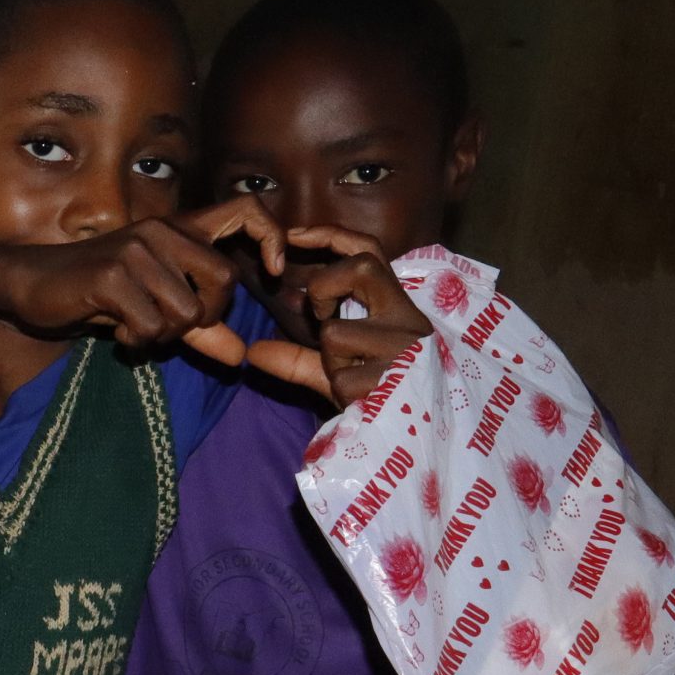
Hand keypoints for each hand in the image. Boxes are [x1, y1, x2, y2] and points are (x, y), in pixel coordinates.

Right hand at [0, 191, 323, 347]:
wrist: (31, 284)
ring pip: (186, 311)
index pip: (247, 210)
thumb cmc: (95, 294)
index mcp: (179, 229)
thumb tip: (239, 357)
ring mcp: (136, 250)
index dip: (271, 237)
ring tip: (136, 327)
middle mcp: (162, 231)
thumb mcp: (153, 307)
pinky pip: (150, 327)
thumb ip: (198, 328)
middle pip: (224, 280)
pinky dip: (137, 342)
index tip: (272, 272)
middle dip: (206, 316)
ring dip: (164, 335)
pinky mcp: (112, 275)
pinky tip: (116, 332)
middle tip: (173, 325)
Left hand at [234, 251, 436, 406]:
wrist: (422, 439)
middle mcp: (409, 318)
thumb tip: (252, 352)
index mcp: (397, 308)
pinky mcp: (404, 374)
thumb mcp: (338, 373)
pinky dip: (340, 389)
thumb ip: (299, 359)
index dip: (331, 236)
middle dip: (324, 288)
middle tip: (322, 317)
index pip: (369, 252)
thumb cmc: (381, 397)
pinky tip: (364, 398)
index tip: (293, 235)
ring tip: (354, 377)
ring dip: (331, 360)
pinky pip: (341, 376)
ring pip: (336, 331)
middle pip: (361, 267)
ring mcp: (408, 344)